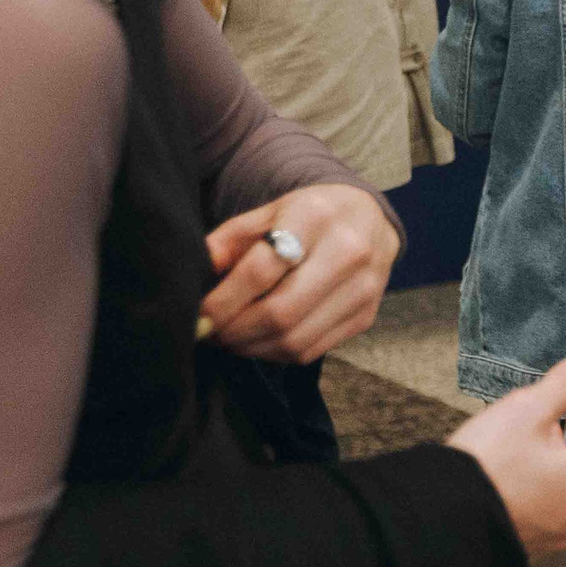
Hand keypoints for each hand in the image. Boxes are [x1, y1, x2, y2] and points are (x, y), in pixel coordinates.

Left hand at [198, 184, 399, 362]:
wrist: (369, 219)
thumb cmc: (307, 216)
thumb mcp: (267, 213)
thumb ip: (229, 241)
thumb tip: (196, 279)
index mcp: (315, 217)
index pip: (261, 270)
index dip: (223, 301)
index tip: (198, 315)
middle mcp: (348, 252)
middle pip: (279, 312)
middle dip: (234, 331)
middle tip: (210, 332)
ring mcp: (362, 289)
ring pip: (294, 340)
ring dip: (251, 347)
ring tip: (230, 338)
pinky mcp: (366, 317)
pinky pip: (310, 351)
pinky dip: (275, 353)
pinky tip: (258, 340)